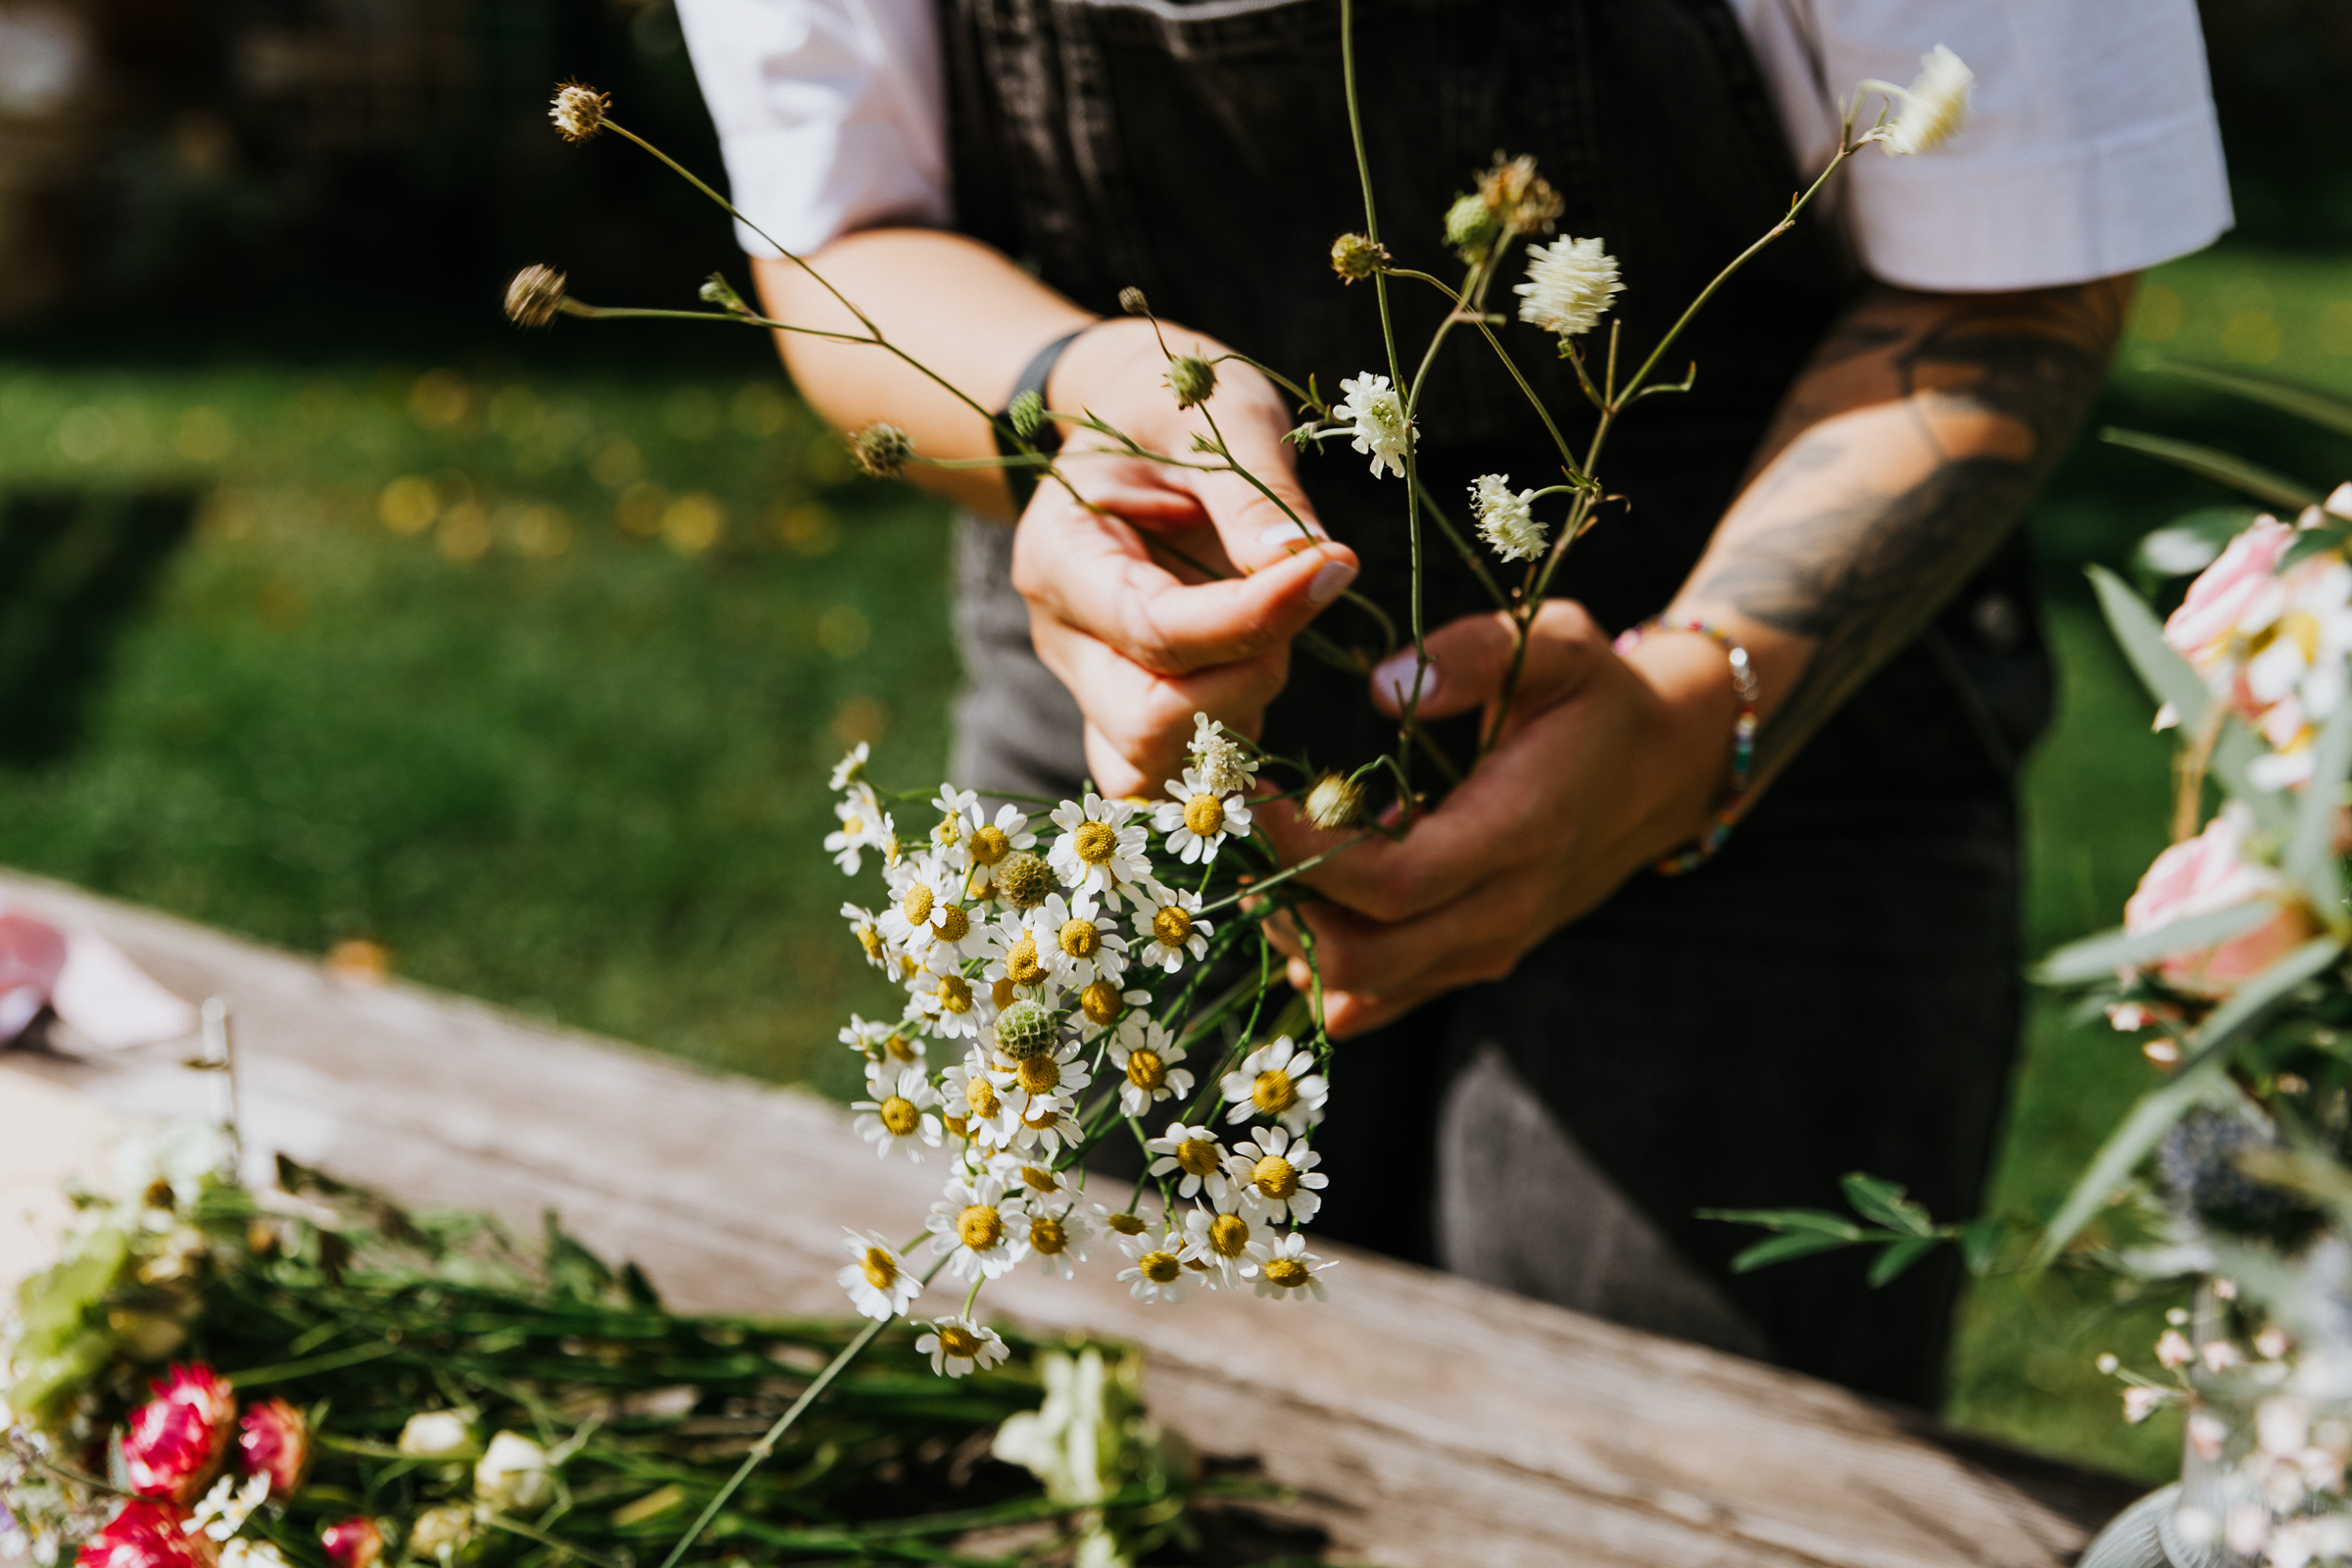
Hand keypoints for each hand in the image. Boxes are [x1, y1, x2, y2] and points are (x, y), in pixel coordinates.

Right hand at [1012, 318, 1358, 796]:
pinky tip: (1270, 689)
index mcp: (1060, 557)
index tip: (1335, 565)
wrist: (1130, 426)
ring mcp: (1092, 686)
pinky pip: (1172, 775)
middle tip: (1301, 603)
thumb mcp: (1218, 419)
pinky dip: (1229, 758)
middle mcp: (1064, 639)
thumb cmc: (1174, 407)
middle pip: (1144, 725)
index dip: (1252, 617)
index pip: (1154, 628)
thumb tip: (1307, 564)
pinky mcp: (1129, 711)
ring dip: (1238, 724)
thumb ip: (1255, 496)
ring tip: (1278, 637)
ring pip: (1153, 771)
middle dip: (1245, 683)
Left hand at [1258, 602, 1737, 1035]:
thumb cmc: (1598, 697)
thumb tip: (1382, 687)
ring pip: (1365, 986)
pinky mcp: (1477, 960)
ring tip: (1269, 854)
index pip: (1390, 883)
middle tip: (1245, 833)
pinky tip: (1305, 898)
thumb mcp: (1559, 643)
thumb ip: (1475, 653)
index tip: (1255, 796)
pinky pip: (1384, 995)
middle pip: (1365, 956)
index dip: (1306, 851)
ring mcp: (1492, 947)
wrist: (1667, 769)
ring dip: (1300, 932)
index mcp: (1519, 831)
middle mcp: (1506, 909)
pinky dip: (1328, 962)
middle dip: (1288, 902)